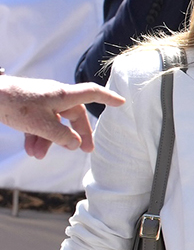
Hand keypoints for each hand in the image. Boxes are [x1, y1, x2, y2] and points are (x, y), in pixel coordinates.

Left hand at [0, 75, 121, 158]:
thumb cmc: (16, 105)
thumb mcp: (42, 125)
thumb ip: (62, 136)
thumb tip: (75, 144)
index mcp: (63, 96)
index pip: (92, 93)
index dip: (108, 98)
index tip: (121, 102)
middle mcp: (55, 96)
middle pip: (73, 116)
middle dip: (75, 135)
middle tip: (83, 150)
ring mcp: (41, 101)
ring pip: (53, 122)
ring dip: (49, 140)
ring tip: (39, 155)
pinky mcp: (28, 106)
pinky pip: (39, 123)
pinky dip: (37, 136)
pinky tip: (31, 150)